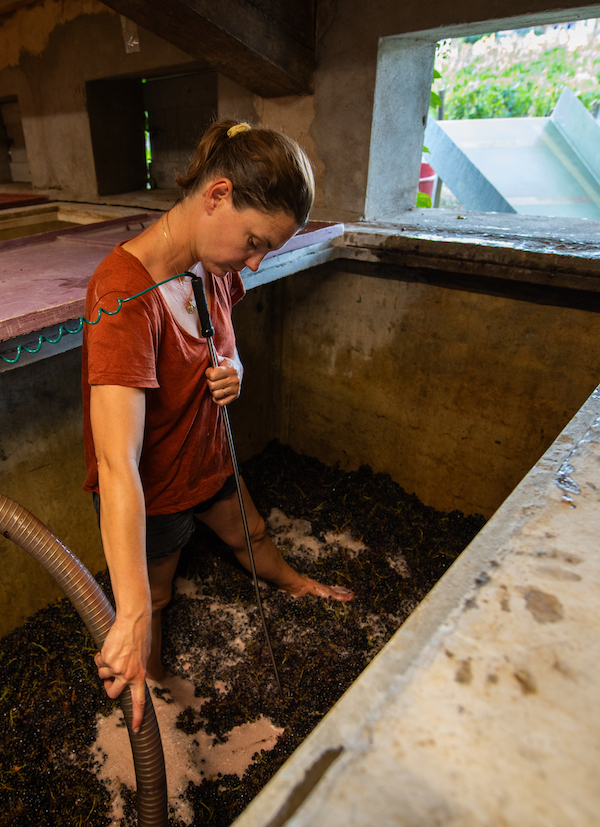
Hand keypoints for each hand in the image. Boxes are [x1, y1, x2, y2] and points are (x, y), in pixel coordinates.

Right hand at [94, 617, 149, 732]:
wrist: (134, 621)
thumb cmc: (140, 637)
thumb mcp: (142, 657)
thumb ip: (135, 671)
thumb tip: (126, 680)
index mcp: (140, 676)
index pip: (139, 701)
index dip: (137, 716)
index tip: (136, 729)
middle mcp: (128, 675)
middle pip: (112, 693)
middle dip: (107, 687)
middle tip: (109, 678)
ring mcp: (116, 668)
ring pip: (102, 675)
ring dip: (104, 665)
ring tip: (115, 652)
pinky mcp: (106, 660)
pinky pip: (98, 662)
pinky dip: (100, 655)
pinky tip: (110, 646)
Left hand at [206, 352, 242, 406]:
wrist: (238, 371)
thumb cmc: (226, 365)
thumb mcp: (221, 359)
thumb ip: (214, 356)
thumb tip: (209, 351)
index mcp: (230, 369)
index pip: (212, 375)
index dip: (208, 373)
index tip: (210, 371)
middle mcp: (234, 380)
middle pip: (212, 385)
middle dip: (209, 382)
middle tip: (212, 379)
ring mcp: (235, 389)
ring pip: (216, 394)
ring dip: (213, 391)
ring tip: (215, 386)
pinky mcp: (235, 396)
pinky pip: (221, 402)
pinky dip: (217, 399)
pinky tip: (217, 393)